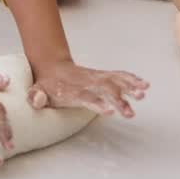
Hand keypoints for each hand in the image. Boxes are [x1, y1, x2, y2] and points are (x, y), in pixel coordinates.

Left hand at [28, 59, 148, 117]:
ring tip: (143, 93)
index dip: (97, 103)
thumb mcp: (36, 91)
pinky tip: (144, 85)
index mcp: (71, 89)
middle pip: (104, 89)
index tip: (110, 110)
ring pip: (114, 80)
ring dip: (129, 86)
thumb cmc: (45, 85)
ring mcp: (95, 77)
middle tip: (130, 112)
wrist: (51, 66)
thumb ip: (36, 96)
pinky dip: (131, 79)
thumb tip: (37, 100)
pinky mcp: (102, 76)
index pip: (85, 96)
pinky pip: (119, 76)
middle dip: (119, 99)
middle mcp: (86, 82)